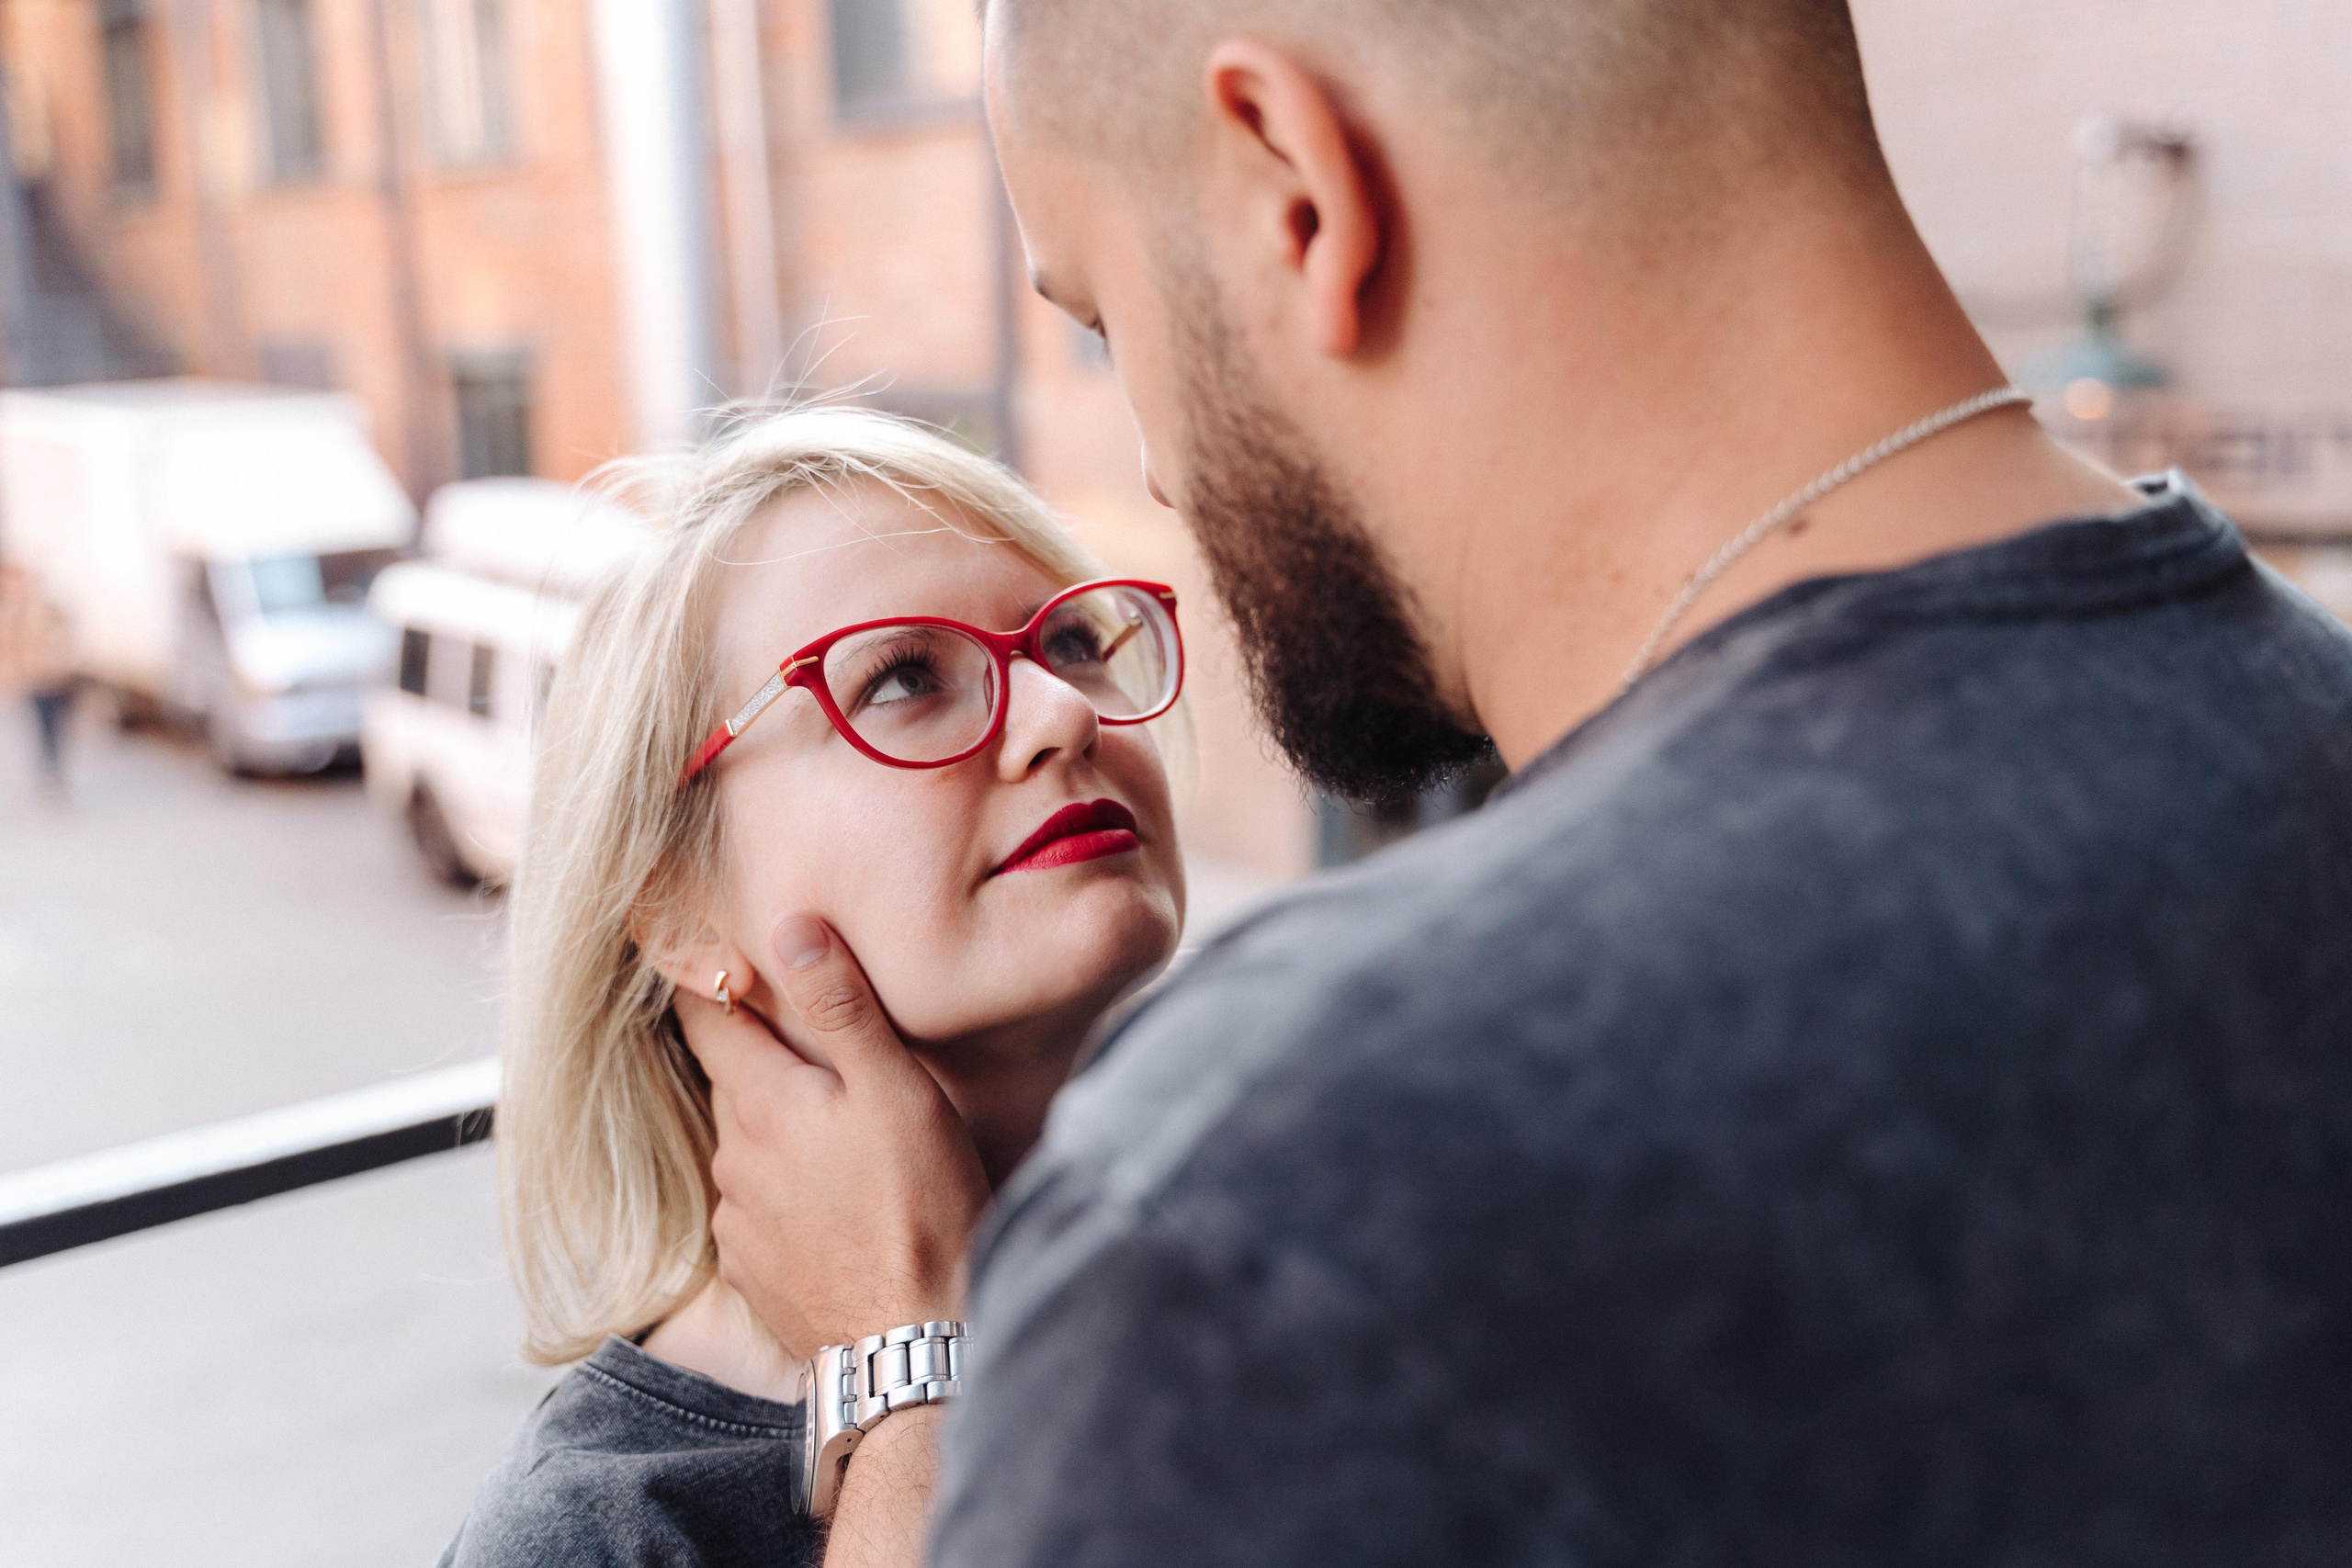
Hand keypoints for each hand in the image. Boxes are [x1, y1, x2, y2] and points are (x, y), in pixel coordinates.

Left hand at [678, 914, 989, 1357]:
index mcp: (762, 1102)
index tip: (679, 943)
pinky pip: (756, 1213)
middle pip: (733, 1085)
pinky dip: (783, 1197)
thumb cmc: (919, 1207)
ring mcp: (737, 1221)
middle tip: (806, 1050)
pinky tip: (832, 1207)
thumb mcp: (896, 1091)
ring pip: (746, 1151)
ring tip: (837, 1139)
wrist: (911, 1342)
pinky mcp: (751, 1274)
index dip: (698, 978)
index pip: (708, 1019)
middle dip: (759, 1061)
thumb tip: (790, 926)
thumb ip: (842, 1008)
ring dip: (778, 1135)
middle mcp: (733, 1158)